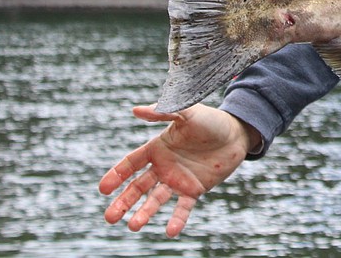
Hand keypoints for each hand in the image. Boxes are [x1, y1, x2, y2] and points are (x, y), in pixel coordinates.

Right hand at [98, 104, 256, 235]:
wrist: (237, 133)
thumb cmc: (210, 120)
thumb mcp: (188, 113)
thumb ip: (164, 112)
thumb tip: (135, 110)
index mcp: (157, 148)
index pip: (131, 164)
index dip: (116, 176)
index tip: (103, 189)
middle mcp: (163, 167)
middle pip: (137, 187)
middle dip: (123, 202)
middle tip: (110, 217)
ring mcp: (178, 180)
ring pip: (156, 200)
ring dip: (144, 213)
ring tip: (133, 226)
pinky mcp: (195, 189)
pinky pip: (183, 207)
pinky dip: (177, 219)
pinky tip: (171, 231)